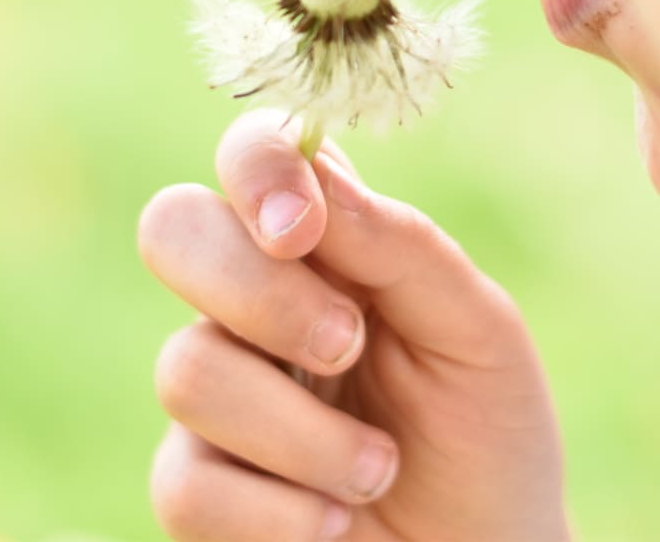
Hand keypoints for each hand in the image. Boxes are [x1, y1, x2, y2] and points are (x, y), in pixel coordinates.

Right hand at [141, 110, 569, 541]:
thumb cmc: (486, 432)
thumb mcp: (477, 330)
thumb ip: (401, 247)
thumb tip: (314, 177)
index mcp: (324, 243)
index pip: (252, 155)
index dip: (257, 169)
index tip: (302, 230)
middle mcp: (253, 301)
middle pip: (173, 229)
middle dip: (256, 290)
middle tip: (346, 346)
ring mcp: (217, 393)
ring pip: (189, 369)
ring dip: (302, 432)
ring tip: (377, 468)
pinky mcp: (199, 488)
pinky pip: (186, 483)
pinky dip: (279, 511)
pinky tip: (337, 522)